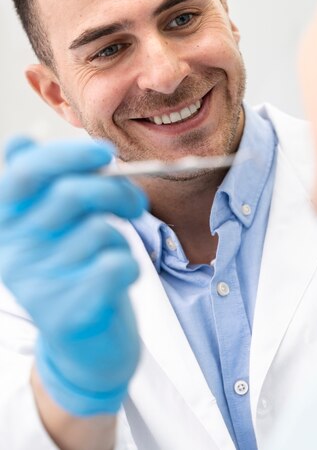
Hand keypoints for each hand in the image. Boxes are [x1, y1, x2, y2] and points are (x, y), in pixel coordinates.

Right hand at [0, 137, 146, 415]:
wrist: (86, 344)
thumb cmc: (76, 268)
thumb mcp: (57, 223)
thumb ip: (46, 183)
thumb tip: (22, 143)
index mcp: (7, 222)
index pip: (26, 173)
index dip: (67, 155)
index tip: (106, 152)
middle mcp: (13, 251)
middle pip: (72, 194)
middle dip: (116, 190)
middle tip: (134, 203)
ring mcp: (36, 285)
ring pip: (100, 231)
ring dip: (121, 238)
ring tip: (111, 255)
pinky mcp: (67, 313)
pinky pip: (117, 264)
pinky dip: (130, 265)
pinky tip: (118, 279)